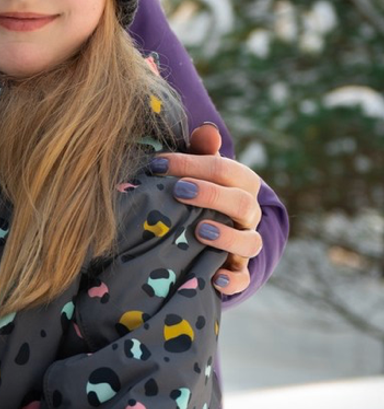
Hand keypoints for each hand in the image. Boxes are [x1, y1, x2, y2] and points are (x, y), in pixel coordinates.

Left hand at [154, 123, 262, 295]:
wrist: (206, 233)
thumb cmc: (195, 193)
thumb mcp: (196, 171)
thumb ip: (200, 152)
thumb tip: (206, 130)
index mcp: (240, 185)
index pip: (227, 170)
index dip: (194, 164)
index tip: (158, 164)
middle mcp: (247, 215)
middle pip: (243, 203)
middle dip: (212, 195)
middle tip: (178, 191)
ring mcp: (244, 244)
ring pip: (250, 242)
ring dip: (227, 236)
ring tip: (200, 231)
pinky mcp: (236, 271)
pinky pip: (242, 278)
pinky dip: (232, 278)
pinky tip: (214, 276)